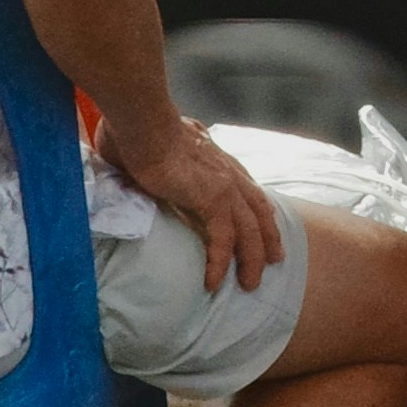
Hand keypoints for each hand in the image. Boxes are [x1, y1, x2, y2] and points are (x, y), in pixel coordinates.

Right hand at [97, 111, 287, 293]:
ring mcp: (224, 184)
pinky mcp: (214, 198)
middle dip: (268, 235)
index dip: (255, 207)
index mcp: (214, 157)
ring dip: (252, 259)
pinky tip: (213, 281)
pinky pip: (224, 239)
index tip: (262, 223)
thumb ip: (152, 162)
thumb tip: (132, 167)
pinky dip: (221, 262)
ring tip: (249, 284)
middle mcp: (226, 170)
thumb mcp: (151, 148)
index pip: (244, 185)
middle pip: (258, 208)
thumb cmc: (136, 130)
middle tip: (274, 259)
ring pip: (250, 229)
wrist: (142, 122)